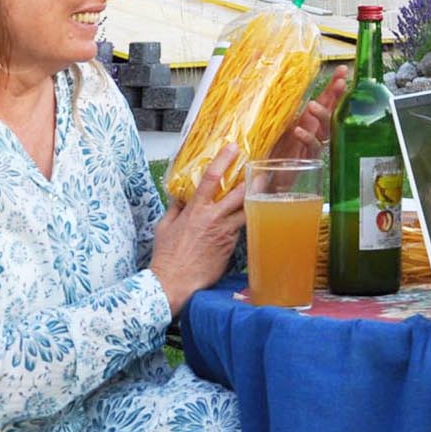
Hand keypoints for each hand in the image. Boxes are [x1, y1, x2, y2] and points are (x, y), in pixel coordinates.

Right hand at [150, 143, 245, 315]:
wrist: (174, 283)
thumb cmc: (166, 257)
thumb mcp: (164, 227)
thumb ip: (175, 209)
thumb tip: (180, 196)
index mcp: (195, 210)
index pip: (212, 178)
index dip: (224, 160)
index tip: (233, 148)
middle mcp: (213, 219)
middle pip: (240, 193)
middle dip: (254, 180)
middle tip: (262, 169)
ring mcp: (225, 233)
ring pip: (247, 211)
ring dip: (258, 199)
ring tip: (266, 190)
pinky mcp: (231, 246)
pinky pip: (243, 228)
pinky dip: (249, 220)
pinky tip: (257, 214)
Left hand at [271, 65, 347, 158]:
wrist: (271, 179)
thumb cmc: (275, 152)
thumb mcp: (279, 126)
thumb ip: (284, 111)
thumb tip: (275, 85)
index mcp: (309, 119)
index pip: (325, 99)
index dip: (334, 85)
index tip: (343, 71)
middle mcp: (315, 129)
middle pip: (331, 109)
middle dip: (336, 94)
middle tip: (341, 83)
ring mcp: (314, 143)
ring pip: (325, 127)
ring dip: (321, 115)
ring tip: (312, 105)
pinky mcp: (309, 158)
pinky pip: (312, 146)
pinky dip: (306, 137)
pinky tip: (299, 130)